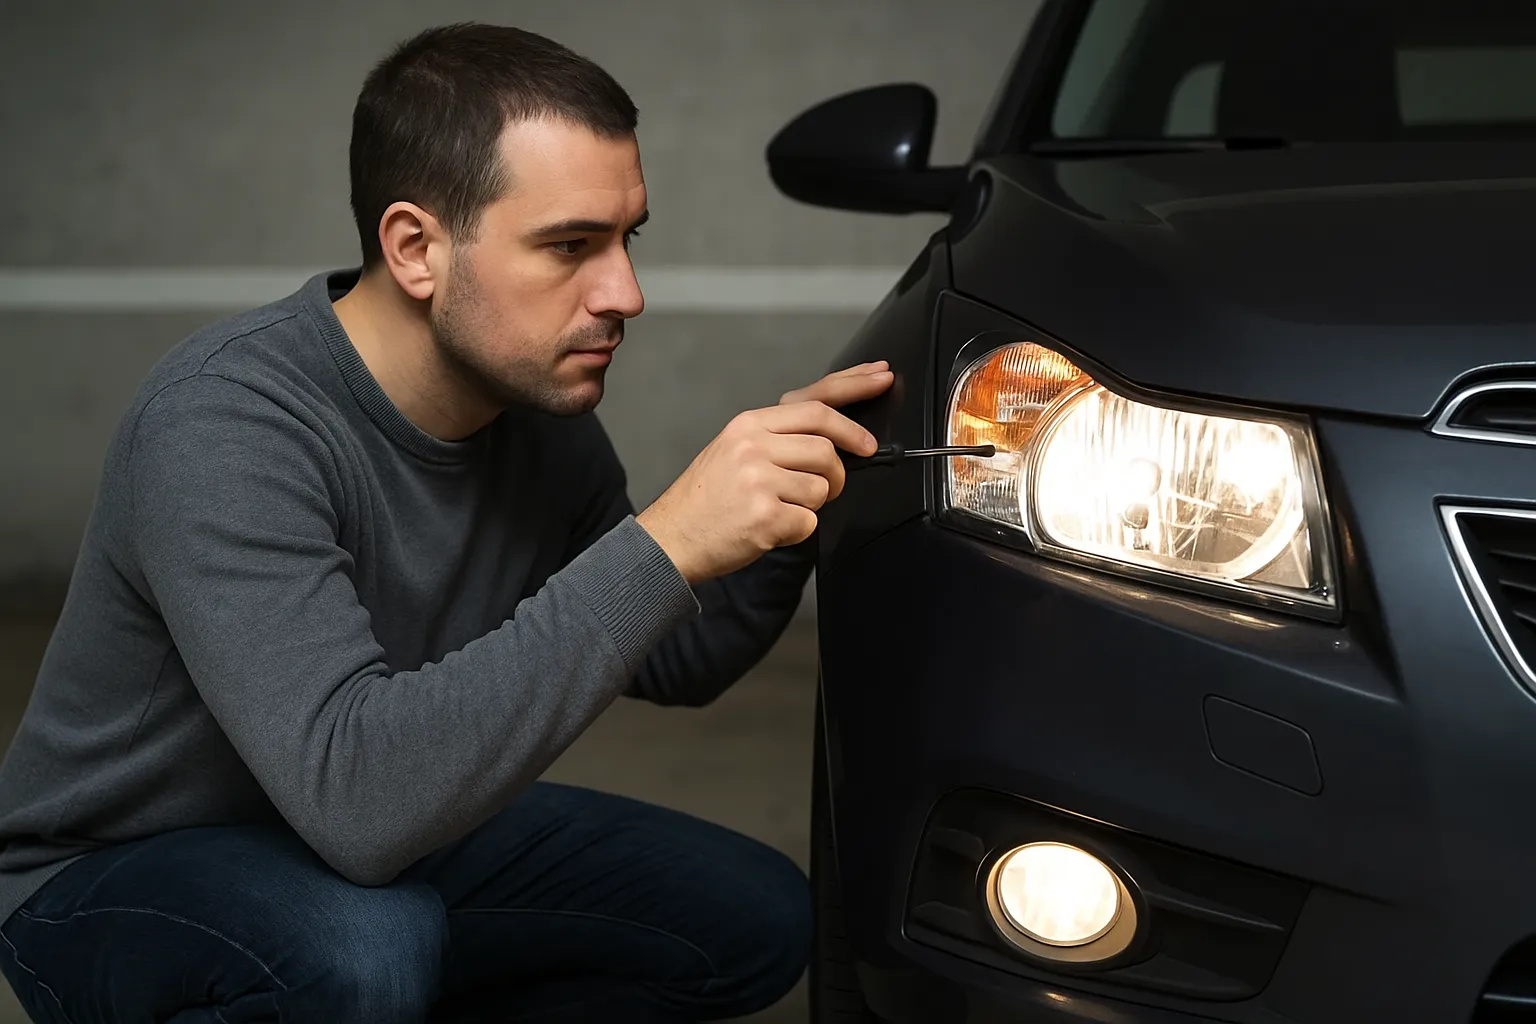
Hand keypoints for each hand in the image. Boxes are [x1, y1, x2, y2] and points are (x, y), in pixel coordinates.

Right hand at [637, 361, 894, 583]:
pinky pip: (809, 521)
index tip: (881, 382)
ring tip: (784, 508)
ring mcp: (759, 480)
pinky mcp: (765, 516)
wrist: (671, 537)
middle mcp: (753, 447)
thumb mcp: (734, 449)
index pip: (815, 403)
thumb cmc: (707, 498)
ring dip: (815, 504)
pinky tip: (771, 528)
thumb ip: (777, 436)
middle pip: (827, 448)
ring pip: (823, 487)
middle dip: (838, 472)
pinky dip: (798, 530)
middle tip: (832, 484)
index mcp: (748, 425)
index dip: (855, 390)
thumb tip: (830, 434)